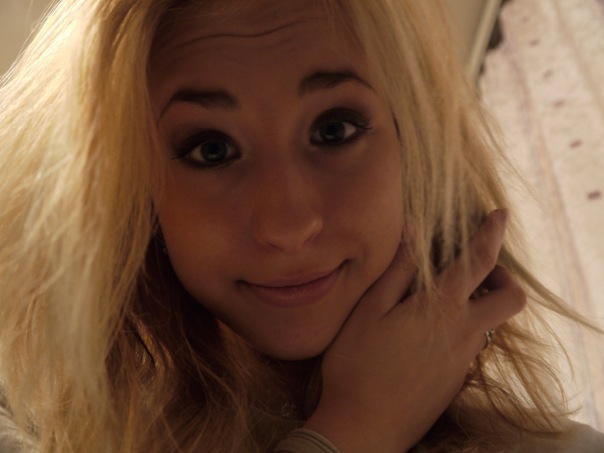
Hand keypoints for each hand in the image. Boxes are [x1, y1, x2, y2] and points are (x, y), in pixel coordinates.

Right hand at [305, 210, 525, 451]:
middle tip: (472, 271)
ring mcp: (463, 359)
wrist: (363, 428)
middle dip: (501, 276)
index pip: (479, 262)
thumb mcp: (368, 311)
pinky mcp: (456, 379)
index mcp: (441, 309)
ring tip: (440, 299)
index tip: (500, 214)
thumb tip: (414, 233)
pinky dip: (462, 327)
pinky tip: (426, 332)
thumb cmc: (357, 365)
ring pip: (490, 322)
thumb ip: (397, 271)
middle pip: (509, 298)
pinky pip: (471, 343)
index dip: (492, 233)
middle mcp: (463, 333)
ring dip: (479, 303)